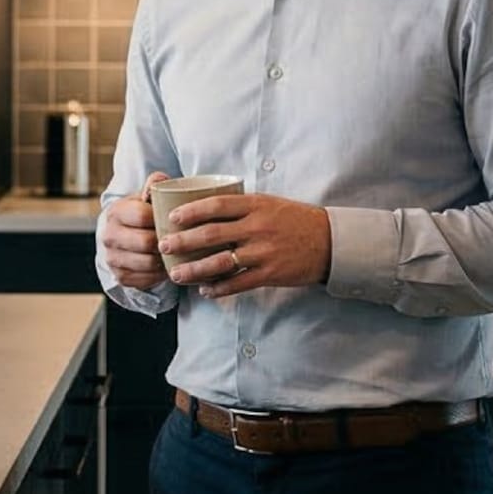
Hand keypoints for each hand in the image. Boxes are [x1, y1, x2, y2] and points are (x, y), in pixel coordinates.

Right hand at [101, 172, 171, 289]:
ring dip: (165, 260)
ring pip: (147, 263)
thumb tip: (160, 181)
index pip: (143, 215)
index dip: (163, 218)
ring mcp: (112, 258)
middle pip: (145, 242)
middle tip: (180, 239)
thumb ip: (155, 184)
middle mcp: (109, 235)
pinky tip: (166, 265)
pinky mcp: (119, 276)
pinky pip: (145, 280)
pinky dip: (159, 274)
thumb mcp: (147, 195)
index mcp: (116, 211)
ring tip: (176, 253)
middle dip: (166, 241)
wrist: (125, 234)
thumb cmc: (142, 212)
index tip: (176, 219)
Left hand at [159, 192, 330, 300]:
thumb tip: (209, 207)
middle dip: (184, 241)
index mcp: (256, 205)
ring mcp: (263, 252)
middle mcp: (257, 227)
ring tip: (176, 274)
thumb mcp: (270, 203)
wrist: (329, 242)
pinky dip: (219, 288)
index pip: (217, 205)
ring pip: (221, 262)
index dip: (192, 211)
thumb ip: (243, 207)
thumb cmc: (295, 219)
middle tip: (163, 246)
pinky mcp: (270, 274)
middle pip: (212, 235)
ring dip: (195, 269)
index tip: (173, 217)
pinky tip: (204, 290)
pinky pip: (238, 283)